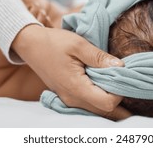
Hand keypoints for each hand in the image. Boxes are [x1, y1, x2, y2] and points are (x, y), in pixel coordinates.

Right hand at [12, 24, 130, 119]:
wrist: (31, 45)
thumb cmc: (53, 42)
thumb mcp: (78, 44)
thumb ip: (100, 58)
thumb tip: (121, 66)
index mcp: (75, 87)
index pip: (107, 103)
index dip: (119, 91)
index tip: (121, 74)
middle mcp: (72, 99)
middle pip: (104, 110)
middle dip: (117, 96)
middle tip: (122, 78)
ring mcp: (68, 99)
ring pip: (96, 108)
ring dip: (108, 97)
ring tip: (113, 78)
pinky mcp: (67, 96)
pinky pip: (88, 103)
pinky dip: (98, 96)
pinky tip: (102, 82)